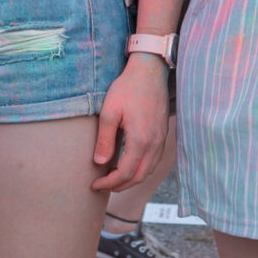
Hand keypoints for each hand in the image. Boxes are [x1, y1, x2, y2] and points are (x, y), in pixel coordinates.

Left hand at [91, 56, 171, 192]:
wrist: (150, 71)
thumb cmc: (128, 88)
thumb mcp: (109, 112)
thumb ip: (104, 140)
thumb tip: (99, 162)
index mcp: (140, 140)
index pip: (125, 173)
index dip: (109, 183)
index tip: (95, 184)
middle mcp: (154, 144)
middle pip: (139, 176)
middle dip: (120, 185)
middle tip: (103, 186)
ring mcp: (161, 139)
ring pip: (149, 170)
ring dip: (132, 179)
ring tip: (114, 178)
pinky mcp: (163, 134)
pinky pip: (154, 160)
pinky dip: (142, 169)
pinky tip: (130, 165)